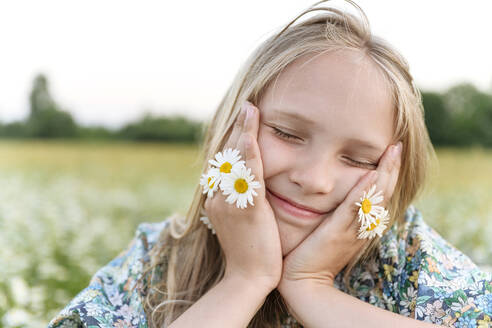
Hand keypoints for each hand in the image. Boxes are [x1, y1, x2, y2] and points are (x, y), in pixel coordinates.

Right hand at [204, 101, 282, 290]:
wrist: (248, 278)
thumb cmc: (250, 251)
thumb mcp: (239, 222)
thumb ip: (240, 201)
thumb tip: (246, 185)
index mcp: (216, 199)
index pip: (223, 163)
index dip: (232, 140)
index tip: (242, 121)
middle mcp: (218, 196)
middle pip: (226, 156)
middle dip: (236, 129)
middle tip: (246, 106)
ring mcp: (230, 202)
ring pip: (235, 160)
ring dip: (242, 132)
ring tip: (249, 108)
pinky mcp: (246, 209)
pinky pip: (247, 175)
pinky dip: (248, 152)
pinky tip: (250, 133)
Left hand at [278, 141, 401, 287]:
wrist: (303, 281)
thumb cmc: (313, 254)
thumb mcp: (331, 230)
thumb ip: (339, 214)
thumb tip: (339, 193)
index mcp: (363, 226)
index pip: (381, 195)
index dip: (389, 174)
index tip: (392, 151)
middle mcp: (363, 227)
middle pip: (384, 193)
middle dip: (392, 168)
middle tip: (397, 145)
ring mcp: (352, 230)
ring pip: (375, 198)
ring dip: (385, 174)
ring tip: (392, 152)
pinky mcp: (337, 232)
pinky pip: (354, 209)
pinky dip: (364, 192)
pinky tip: (371, 174)